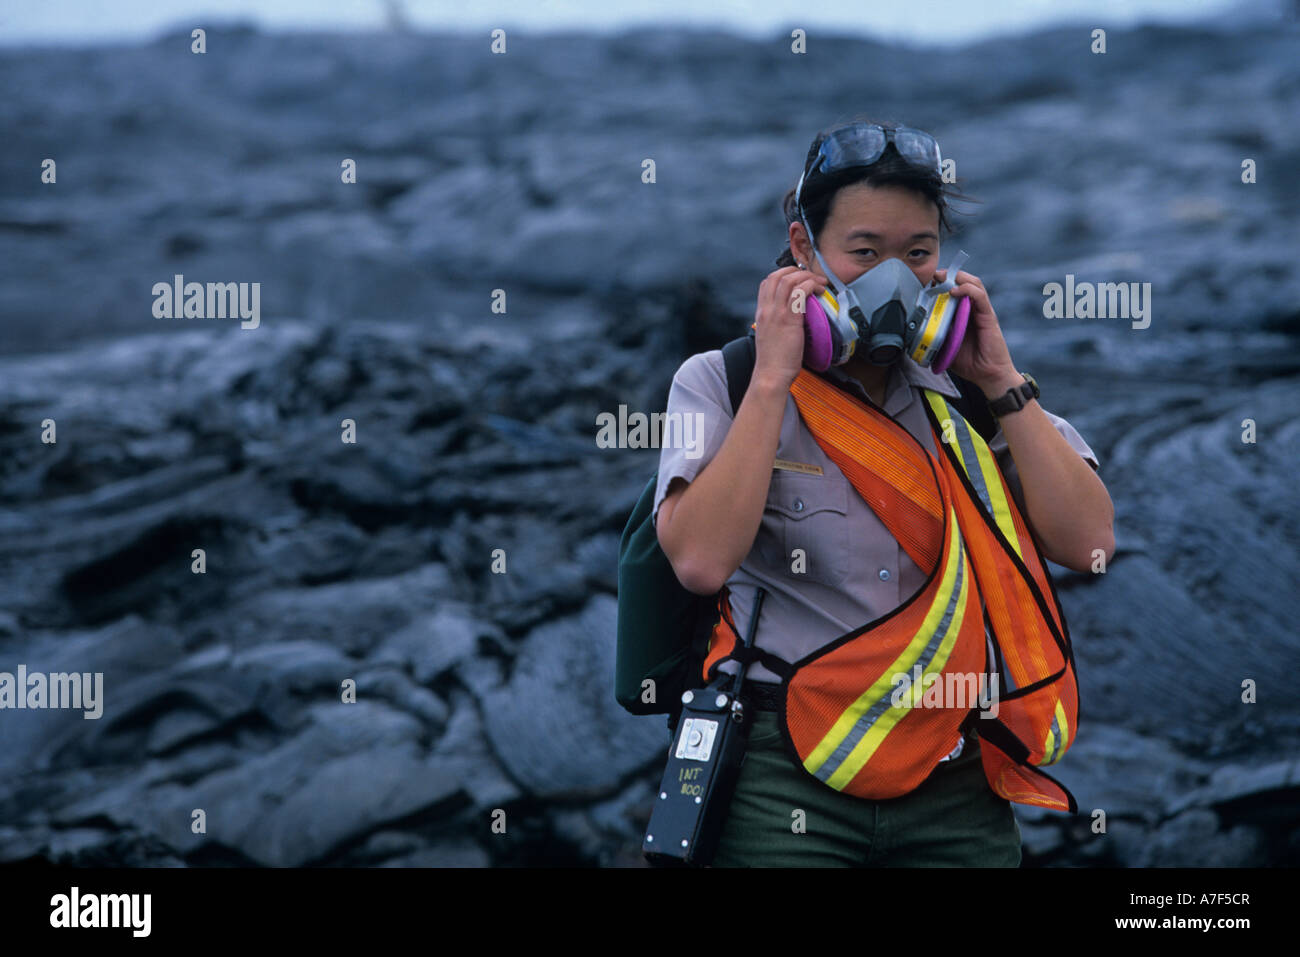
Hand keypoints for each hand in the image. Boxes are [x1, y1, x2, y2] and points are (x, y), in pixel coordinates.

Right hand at [752, 266, 827, 390]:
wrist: (771, 375)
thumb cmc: (773, 361)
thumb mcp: (770, 336)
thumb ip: (777, 324)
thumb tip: (793, 318)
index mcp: (761, 312)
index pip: (767, 282)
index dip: (784, 274)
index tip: (799, 279)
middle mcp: (767, 309)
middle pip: (778, 275)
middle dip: (797, 271)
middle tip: (811, 278)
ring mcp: (776, 313)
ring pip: (790, 280)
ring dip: (808, 277)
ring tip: (820, 283)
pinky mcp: (789, 319)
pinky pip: (800, 292)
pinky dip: (812, 286)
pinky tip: (820, 291)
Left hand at [933, 266, 1020, 396]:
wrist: (988, 375)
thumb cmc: (968, 362)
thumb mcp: (944, 347)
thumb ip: (933, 336)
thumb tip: (911, 335)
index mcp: (962, 314)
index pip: (954, 291)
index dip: (941, 283)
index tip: (926, 282)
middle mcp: (972, 309)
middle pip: (963, 282)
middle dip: (948, 275)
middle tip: (933, 275)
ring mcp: (981, 311)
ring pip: (973, 284)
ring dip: (958, 277)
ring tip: (942, 277)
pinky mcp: (988, 316)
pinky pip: (980, 296)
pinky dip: (967, 289)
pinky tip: (955, 290)